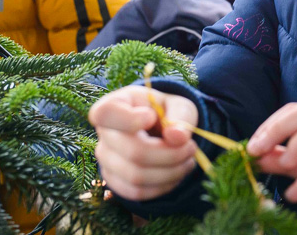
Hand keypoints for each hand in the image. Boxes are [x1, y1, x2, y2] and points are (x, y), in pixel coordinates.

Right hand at [89, 86, 198, 200]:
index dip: (128, 119)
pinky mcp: (114, 180)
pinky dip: (162, 186)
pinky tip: (177, 173)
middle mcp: (104, 133)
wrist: (164, 129)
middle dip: (170, 154)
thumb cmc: (168, 112)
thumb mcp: (180, 105)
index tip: (151, 116)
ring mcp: (106, 159)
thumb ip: (180, 116)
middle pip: (133, 152)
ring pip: (136, 176)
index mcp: (115, 104)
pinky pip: (136, 192)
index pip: (104, 114)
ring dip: (170, 172)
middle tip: (191, 147)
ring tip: (188, 160)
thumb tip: (176, 136)